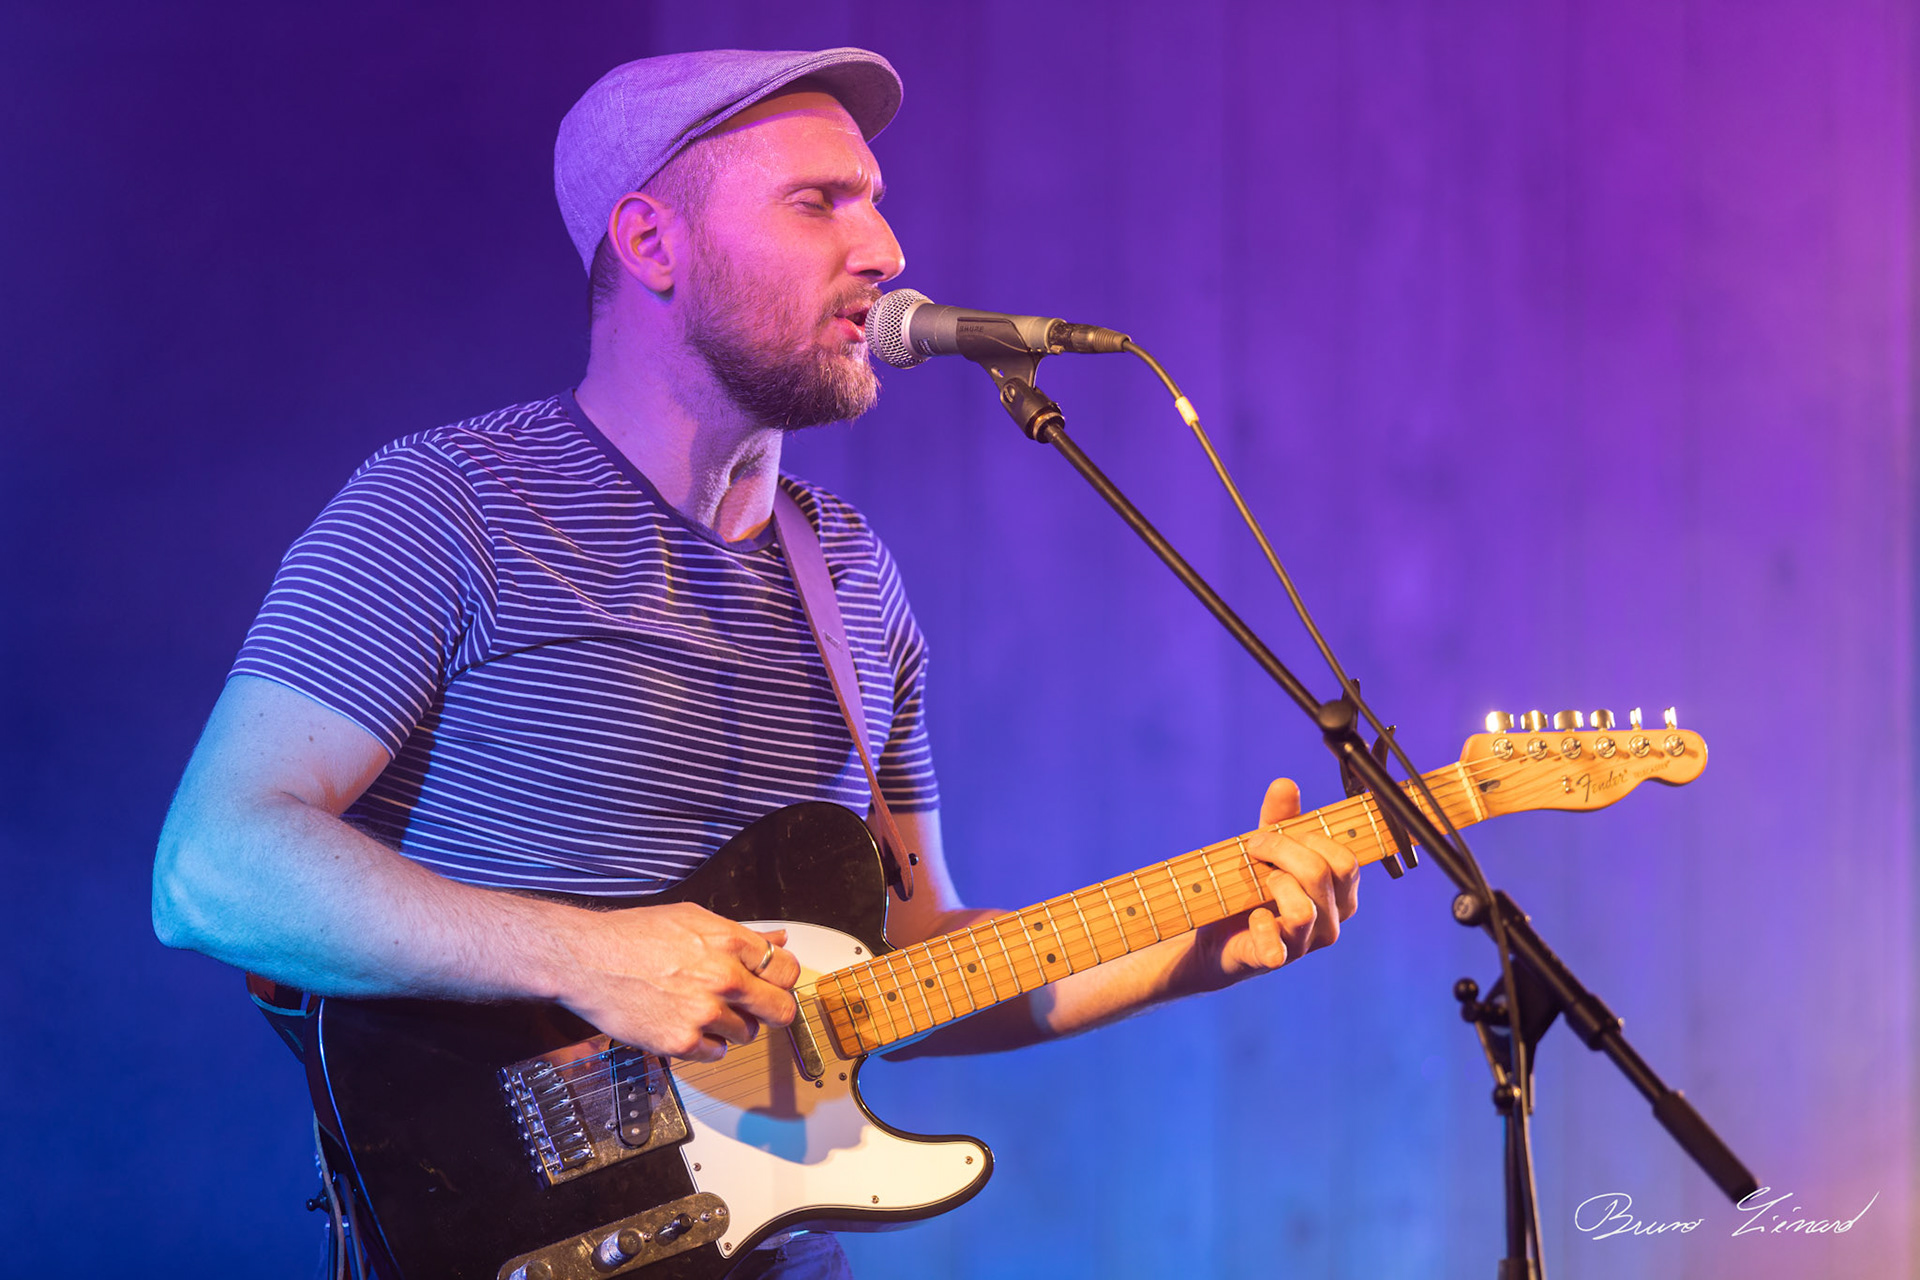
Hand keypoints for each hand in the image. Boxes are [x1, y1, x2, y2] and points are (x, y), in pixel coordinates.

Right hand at [554, 902, 800, 1060]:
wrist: (586, 960)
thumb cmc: (633, 936)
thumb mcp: (693, 919)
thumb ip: (742, 933)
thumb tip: (779, 939)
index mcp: (728, 941)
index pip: (787, 970)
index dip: (783, 979)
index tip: (775, 984)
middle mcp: (721, 977)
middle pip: (780, 1009)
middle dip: (773, 1010)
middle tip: (757, 1008)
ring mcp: (702, 1012)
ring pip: (747, 1034)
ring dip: (732, 1026)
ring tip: (703, 1008)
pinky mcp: (680, 1041)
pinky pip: (716, 1053)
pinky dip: (707, 1044)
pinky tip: (687, 1024)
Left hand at [1191, 778, 1359, 983]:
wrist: (1216, 933)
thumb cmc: (1252, 889)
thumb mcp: (1267, 848)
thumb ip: (1280, 818)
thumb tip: (1285, 784)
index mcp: (1340, 892)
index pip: (1346, 861)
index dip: (1309, 839)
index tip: (1276, 833)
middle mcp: (1332, 920)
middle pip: (1323, 875)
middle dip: (1282, 851)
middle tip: (1254, 848)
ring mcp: (1306, 944)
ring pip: (1303, 909)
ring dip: (1273, 884)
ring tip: (1258, 883)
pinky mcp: (1276, 959)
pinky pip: (1278, 946)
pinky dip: (1261, 925)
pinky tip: (1252, 916)